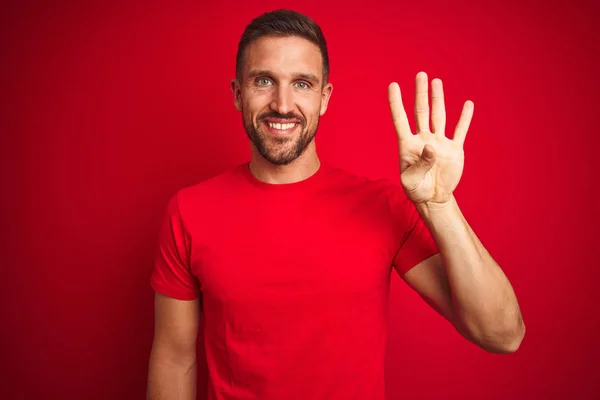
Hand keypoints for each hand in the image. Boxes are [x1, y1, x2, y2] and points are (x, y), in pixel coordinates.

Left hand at [388, 71, 473, 204]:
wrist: (433, 198)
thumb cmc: (415, 190)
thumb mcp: (411, 181)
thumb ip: (420, 164)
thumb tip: (431, 146)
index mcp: (408, 145)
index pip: (400, 119)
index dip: (396, 103)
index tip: (393, 85)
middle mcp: (423, 139)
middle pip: (421, 111)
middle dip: (420, 93)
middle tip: (420, 74)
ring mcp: (439, 143)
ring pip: (439, 116)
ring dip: (438, 99)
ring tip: (437, 82)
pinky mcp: (454, 149)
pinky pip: (460, 131)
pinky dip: (464, 118)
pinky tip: (467, 105)